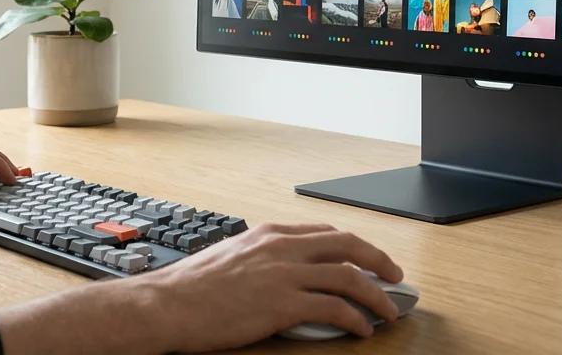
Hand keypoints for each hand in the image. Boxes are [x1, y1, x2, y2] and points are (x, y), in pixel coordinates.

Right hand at [137, 222, 404, 350]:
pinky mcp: (282, 304)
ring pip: (348, 276)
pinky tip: (362, 329)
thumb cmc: (188, 289)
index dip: (353, 246)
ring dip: (376, 294)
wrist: (166, 304)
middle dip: (378, 260)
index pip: (324, 232)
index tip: (366, 258)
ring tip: (388, 310)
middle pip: (347, 244)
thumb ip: (260, 261)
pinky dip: (355, 318)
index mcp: (268, 234)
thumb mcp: (230, 259)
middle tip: (395, 276)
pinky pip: (334, 308)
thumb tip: (281, 277)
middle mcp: (280, 247)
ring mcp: (283, 274)